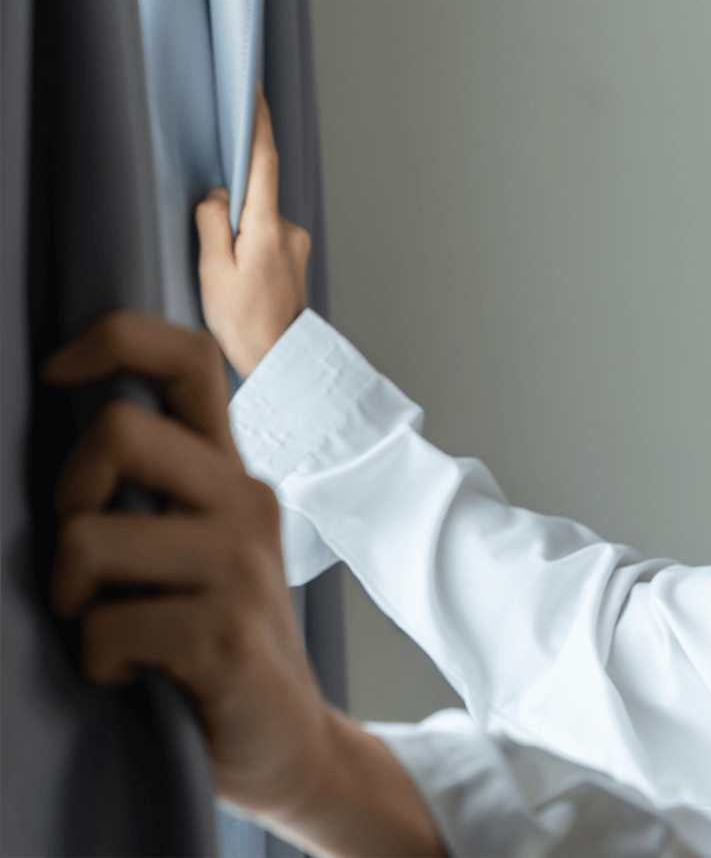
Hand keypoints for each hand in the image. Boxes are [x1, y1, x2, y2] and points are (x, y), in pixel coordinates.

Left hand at [46, 313, 326, 815]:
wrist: (286, 740)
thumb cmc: (215, 635)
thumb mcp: (192, 545)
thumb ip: (154, 489)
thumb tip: (69, 446)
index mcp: (229, 470)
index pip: (188, 357)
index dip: (114, 338)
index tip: (56, 370)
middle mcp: (243, 498)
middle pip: (119, 431)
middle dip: (67, 494)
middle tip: (83, 555)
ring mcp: (241, 562)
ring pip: (91, 537)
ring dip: (71, 596)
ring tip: (105, 625)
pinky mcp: (227, 631)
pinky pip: (110, 626)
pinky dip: (99, 659)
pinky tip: (132, 672)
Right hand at [196, 87, 310, 378]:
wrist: (277, 359)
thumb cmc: (243, 321)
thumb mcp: (213, 270)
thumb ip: (213, 223)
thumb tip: (219, 195)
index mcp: (267, 226)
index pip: (264, 161)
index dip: (258, 124)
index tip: (254, 92)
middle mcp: (288, 229)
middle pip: (255, 196)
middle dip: (231, 210)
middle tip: (216, 248)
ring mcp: (296, 244)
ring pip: (258, 221)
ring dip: (238, 237)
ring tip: (226, 279)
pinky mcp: (294, 258)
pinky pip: (265, 238)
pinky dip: (248, 248)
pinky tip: (239, 281)